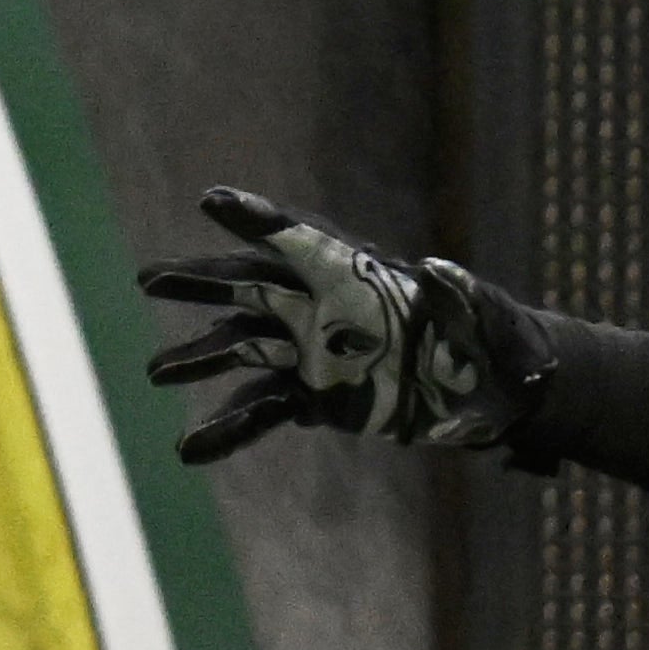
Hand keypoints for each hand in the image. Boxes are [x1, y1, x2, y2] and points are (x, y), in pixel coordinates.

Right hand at [134, 189, 594, 466]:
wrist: (495, 392)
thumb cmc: (499, 341)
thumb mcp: (487, 317)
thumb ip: (462, 295)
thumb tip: (439, 270)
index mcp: (362, 277)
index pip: (300, 240)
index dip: (257, 220)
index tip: (212, 200)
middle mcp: (328, 308)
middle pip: (252, 288)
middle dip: (202, 283)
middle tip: (150, 280)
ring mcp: (316, 353)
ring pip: (244, 349)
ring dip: (200, 359)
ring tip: (156, 372)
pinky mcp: (317, 397)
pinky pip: (261, 410)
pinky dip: (227, 429)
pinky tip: (191, 449)